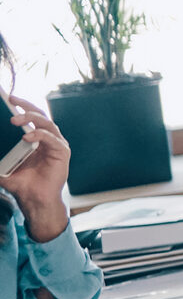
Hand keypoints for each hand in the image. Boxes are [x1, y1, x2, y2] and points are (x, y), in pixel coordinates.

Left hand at [1, 96, 68, 242]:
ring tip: (15, 119)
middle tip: (12, 102)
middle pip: (40, 116)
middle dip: (26, 107)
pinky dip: (40, 135)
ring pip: (47, 124)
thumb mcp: (3, 166)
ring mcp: (56, 145)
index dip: (22, 107)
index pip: (31, 118)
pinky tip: (28, 136)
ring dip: (31, 118)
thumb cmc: (21, 183)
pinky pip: (52, 139)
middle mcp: (48, 139)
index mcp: (36, 139)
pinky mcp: (62, 153)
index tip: (9, 98)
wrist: (33, 199)